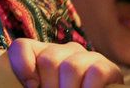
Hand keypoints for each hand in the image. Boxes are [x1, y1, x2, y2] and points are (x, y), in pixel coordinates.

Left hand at [8, 39, 122, 87]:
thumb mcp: (40, 87)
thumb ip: (32, 83)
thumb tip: (33, 85)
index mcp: (42, 54)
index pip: (22, 47)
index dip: (23, 68)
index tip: (32, 87)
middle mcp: (64, 50)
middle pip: (48, 60)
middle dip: (50, 87)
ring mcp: (87, 56)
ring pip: (71, 67)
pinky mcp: (107, 67)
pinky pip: (96, 73)